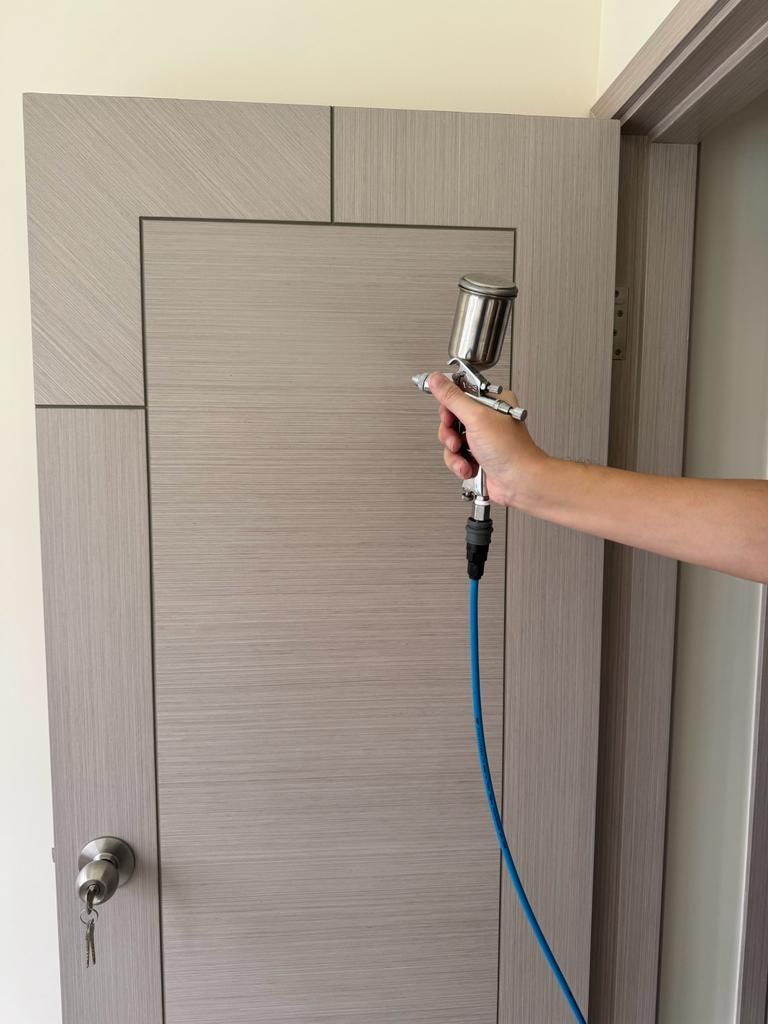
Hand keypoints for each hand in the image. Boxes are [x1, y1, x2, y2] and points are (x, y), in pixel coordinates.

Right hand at [428, 373, 547, 508]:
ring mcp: (481, 439)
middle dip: (450, 434)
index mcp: (491, 402)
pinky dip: (459, 464)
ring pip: (451, 440)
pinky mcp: (477, 456)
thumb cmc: (510, 450)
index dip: (449, 407)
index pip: (459, 395)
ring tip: (465, 458)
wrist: (520, 482)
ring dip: (454, 453)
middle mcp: (486, 419)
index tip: (448, 416)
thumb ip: (453, 397)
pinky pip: (456, 456)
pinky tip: (470, 468)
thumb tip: (436, 379)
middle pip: (451, 419)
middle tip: (457, 440)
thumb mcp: (476, 417)